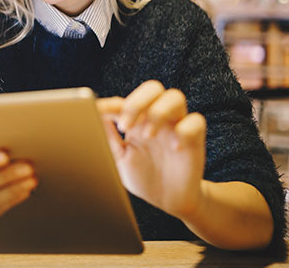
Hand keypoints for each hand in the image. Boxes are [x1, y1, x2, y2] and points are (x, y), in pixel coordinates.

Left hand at [96, 80, 206, 219]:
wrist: (168, 201)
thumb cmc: (143, 176)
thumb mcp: (120, 158)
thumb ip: (108, 137)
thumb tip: (92, 116)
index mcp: (137, 120)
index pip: (125, 101)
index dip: (112, 104)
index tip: (99, 111)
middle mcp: (157, 118)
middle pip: (152, 88)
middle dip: (137, 102)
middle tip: (125, 126)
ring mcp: (177, 126)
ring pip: (175, 97)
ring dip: (159, 112)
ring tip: (147, 135)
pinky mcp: (195, 139)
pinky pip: (196, 121)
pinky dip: (184, 131)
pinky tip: (174, 148)